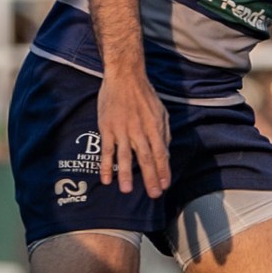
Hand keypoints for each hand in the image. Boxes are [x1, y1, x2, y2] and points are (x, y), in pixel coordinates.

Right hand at [97, 69, 170, 197]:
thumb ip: (163, 133)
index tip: (165, 186)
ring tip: (128, 191)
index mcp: (155, 127)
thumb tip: (165, 152)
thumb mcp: (161, 112)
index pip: (161, 153)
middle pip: (146, 158)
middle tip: (154, 195)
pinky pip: (106, 150)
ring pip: (125, 156)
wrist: (125, 78)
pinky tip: (106, 179)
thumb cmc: (145, 96)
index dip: (163, 170)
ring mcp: (122, 130)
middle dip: (150, 177)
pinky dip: (106, 165)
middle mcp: (140, 131)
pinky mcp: (107, 128)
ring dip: (126, 174)